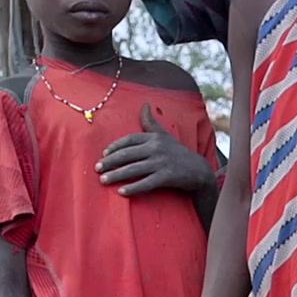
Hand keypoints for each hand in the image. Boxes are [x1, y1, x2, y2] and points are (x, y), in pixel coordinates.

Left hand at [97, 105, 218, 195]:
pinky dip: (133, 187)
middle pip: (127, 154)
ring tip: (103, 180)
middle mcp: (156, 148)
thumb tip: (145, 104)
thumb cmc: (178, 152)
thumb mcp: (164, 135)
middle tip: (97, 168)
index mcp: (153, 137)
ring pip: (134, 169)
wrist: (199, 170)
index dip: (115, 147)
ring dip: (116, 175)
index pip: (129, 140)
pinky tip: (121, 192)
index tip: (103, 154)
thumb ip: (150, 122)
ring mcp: (161, 163)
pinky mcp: (167, 177)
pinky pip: (146, 183)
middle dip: (110, 161)